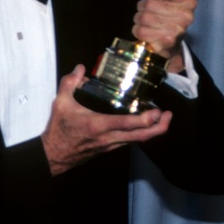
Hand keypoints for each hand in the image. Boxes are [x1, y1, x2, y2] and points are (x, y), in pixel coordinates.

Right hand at [41, 65, 172, 175]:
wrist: (54, 155)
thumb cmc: (59, 130)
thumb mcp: (61, 103)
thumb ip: (70, 82)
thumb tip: (81, 68)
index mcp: (99, 125)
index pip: (128, 124)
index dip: (146, 120)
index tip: (158, 112)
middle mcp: (109, 138)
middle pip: (141, 137)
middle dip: (159, 128)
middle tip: (168, 116)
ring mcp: (111, 145)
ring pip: (138, 141)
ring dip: (152, 131)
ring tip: (161, 118)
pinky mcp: (110, 148)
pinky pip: (130, 141)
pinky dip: (141, 134)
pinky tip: (143, 124)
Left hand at [131, 0, 195, 73]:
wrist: (173, 46)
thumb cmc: (170, 20)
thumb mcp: (174, 3)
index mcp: (189, 3)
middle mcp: (185, 16)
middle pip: (150, 4)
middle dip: (142, 6)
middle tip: (144, 10)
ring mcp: (176, 30)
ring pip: (144, 17)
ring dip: (138, 18)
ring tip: (142, 21)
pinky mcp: (165, 41)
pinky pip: (141, 31)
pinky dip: (137, 29)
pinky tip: (142, 30)